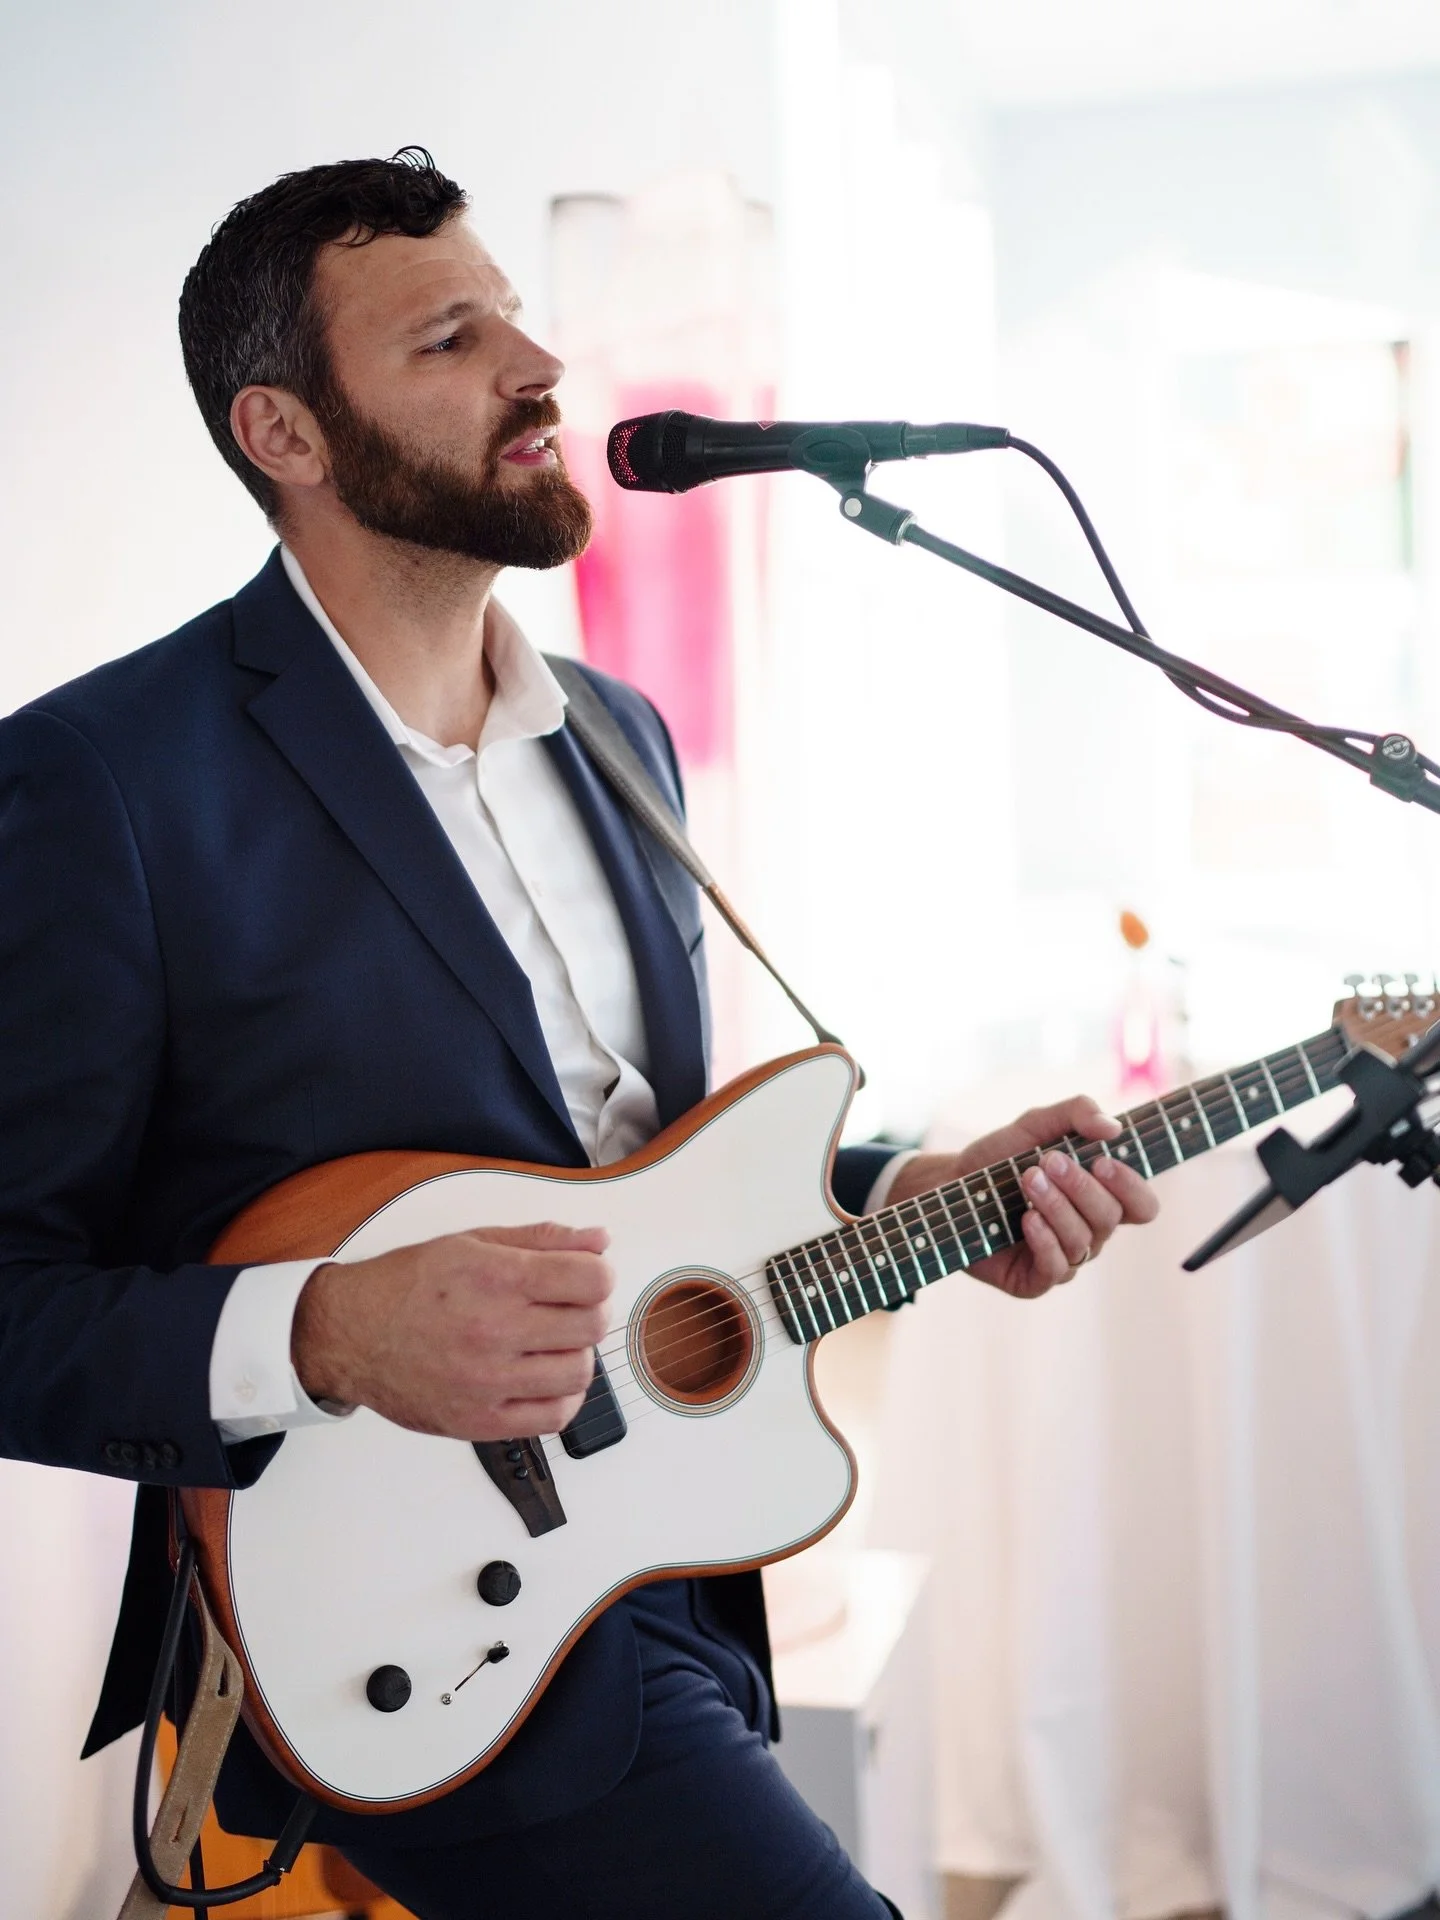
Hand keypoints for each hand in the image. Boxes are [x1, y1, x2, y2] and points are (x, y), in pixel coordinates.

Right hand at [291, 1221, 613, 1439]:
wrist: (350, 1334)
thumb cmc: (408, 1286)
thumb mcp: (473, 1241)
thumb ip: (542, 1239)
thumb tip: (599, 1241)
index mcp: (496, 1278)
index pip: (592, 1279)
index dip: (599, 1274)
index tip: (587, 1277)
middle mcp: (495, 1329)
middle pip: (592, 1325)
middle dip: (590, 1311)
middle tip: (570, 1309)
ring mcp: (489, 1380)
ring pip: (579, 1373)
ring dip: (576, 1354)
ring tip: (552, 1344)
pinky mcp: (480, 1421)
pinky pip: (553, 1418)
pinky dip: (562, 1398)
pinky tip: (544, 1379)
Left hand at [886, 1095, 1157, 1300]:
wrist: (950, 1184)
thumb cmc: (1000, 1157)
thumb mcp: (1035, 1124)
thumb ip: (1077, 1113)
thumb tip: (1113, 1129)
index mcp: (1100, 1198)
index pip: (1142, 1206)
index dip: (1131, 1187)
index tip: (1103, 1161)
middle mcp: (1089, 1231)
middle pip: (1110, 1219)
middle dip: (1080, 1187)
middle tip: (1047, 1162)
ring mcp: (1065, 1258)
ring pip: (1083, 1242)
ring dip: (1056, 1206)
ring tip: (1027, 1179)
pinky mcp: (1035, 1279)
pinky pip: (1057, 1269)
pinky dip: (1045, 1241)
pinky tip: (1027, 1219)